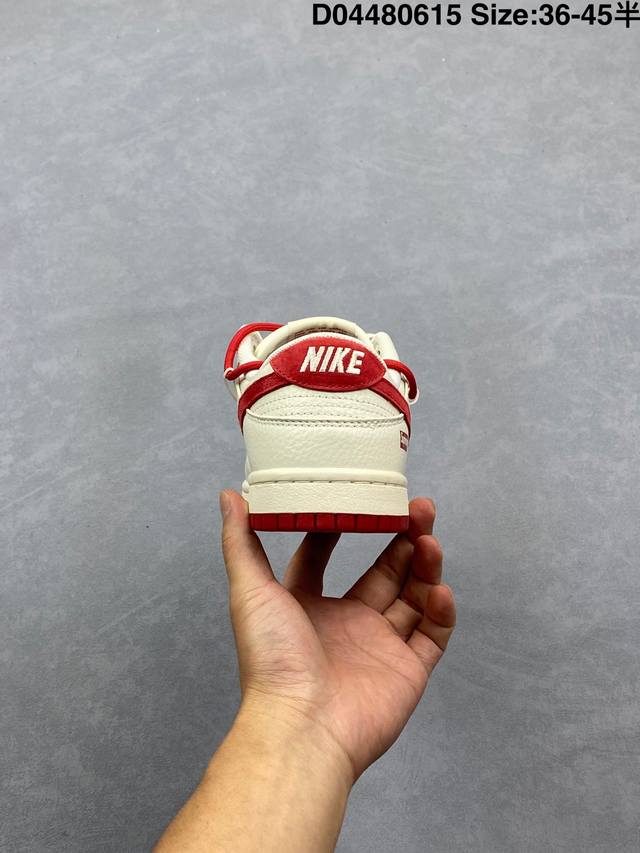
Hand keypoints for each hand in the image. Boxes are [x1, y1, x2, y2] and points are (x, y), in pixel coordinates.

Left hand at [220, 490, 455, 782]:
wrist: (303, 726)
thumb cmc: (273, 661)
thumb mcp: (250, 591)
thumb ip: (240, 542)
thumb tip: (229, 495)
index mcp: (308, 606)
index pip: (323, 559)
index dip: (339, 528)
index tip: (355, 498)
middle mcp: (346, 623)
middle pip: (383, 571)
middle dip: (402, 538)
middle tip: (417, 508)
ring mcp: (379, 647)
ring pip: (413, 596)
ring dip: (425, 565)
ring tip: (429, 539)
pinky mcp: (408, 670)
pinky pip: (433, 635)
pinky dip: (441, 610)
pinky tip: (438, 588)